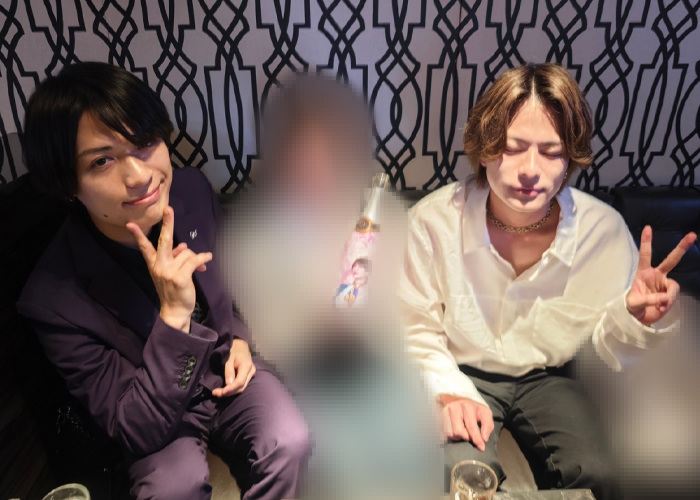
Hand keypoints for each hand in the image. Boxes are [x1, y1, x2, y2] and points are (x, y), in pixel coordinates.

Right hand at [127, 206, 212, 332]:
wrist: (175, 311)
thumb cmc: (173, 290)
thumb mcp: (169, 273)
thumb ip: (174, 258)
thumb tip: (184, 246)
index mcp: (154, 264)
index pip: (145, 247)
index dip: (138, 235)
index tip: (130, 224)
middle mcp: (159, 266)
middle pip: (164, 240)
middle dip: (167, 223)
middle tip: (169, 208)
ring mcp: (169, 271)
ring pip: (187, 253)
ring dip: (195, 258)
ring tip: (198, 267)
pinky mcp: (180, 277)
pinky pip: (195, 260)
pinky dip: (203, 259)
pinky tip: (207, 260)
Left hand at [212, 339, 255, 397]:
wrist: (241, 345)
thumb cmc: (233, 350)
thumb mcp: (229, 358)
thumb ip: (229, 371)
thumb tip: (228, 384)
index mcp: (246, 366)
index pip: (240, 382)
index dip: (230, 389)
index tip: (220, 393)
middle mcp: (251, 372)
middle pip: (241, 387)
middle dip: (228, 392)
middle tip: (216, 394)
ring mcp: (251, 374)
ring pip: (242, 388)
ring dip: (230, 392)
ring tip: (218, 393)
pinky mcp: (248, 376)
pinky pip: (241, 385)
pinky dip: (233, 389)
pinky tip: (225, 390)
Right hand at [439, 394, 493, 451]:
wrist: (458, 399)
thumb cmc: (474, 409)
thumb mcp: (485, 413)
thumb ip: (488, 425)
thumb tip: (484, 438)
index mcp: (468, 406)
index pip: (471, 426)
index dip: (477, 439)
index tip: (481, 448)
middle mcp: (455, 408)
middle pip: (458, 431)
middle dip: (467, 437)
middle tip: (471, 437)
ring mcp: (446, 411)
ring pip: (450, 433)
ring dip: (458, 437)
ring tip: (464, 433)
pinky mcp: (440, 416)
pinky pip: (444, 432)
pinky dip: (452, 435)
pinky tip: (457, 431)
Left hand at [626, 226, 696, 324]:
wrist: (639, 317)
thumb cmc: (632, 306)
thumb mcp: (634, 303)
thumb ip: (648, 299)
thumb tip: (665, 297)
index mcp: (643, 272)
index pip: (645, 255)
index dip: (647, 242)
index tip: (648, 227)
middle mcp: (656, 275)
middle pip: (671, 259)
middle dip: (682, 247)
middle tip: (692, 235)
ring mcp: (664, 284)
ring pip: (674, 285)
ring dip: (669, 296)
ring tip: (661, 305)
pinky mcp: (670, 293)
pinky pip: (674, 295)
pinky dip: (669, 302)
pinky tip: (662, 307)